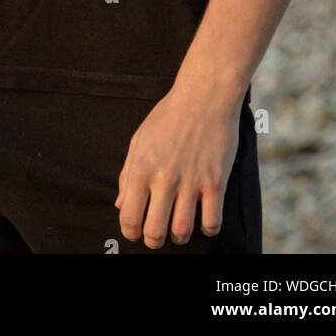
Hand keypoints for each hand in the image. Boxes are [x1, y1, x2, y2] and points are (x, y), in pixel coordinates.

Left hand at [114, 83, 243, 247]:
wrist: (204, 95)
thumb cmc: (169, 116)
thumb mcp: (139, 139)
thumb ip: (126, 174)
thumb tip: (119, 205)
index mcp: (141, 167)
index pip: (129, 217)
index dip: (131, 232)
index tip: (137, 230)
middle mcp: (164, 178)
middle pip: (155, 232)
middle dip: (153, 240)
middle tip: (157, 235)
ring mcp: (191, 181)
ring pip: (182, 232)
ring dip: (179, 236)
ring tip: (179, 227)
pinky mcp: (216, 182)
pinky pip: (212, 222)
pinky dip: (207, 228)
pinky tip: (204, 217)